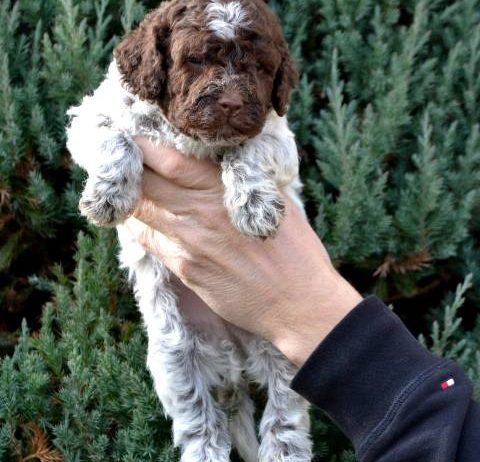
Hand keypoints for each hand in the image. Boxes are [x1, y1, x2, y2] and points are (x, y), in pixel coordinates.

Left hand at [126, 137, 361, 365]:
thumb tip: (220, 163)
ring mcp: (188, 245)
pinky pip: (149, 242)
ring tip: (120, 183)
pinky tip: (132, 216)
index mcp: (223, 191)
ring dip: (127, 195)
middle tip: (117, 155)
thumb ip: (243, 182)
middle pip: (147, 184)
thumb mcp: (277, 201)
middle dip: (128, 167)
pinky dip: (136, 225)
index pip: (170, 161)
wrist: (297, 303)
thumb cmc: (297, 250)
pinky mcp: (185, 270)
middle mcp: (199, 215)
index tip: (132, 135)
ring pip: (141, 213)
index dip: (144, 146)